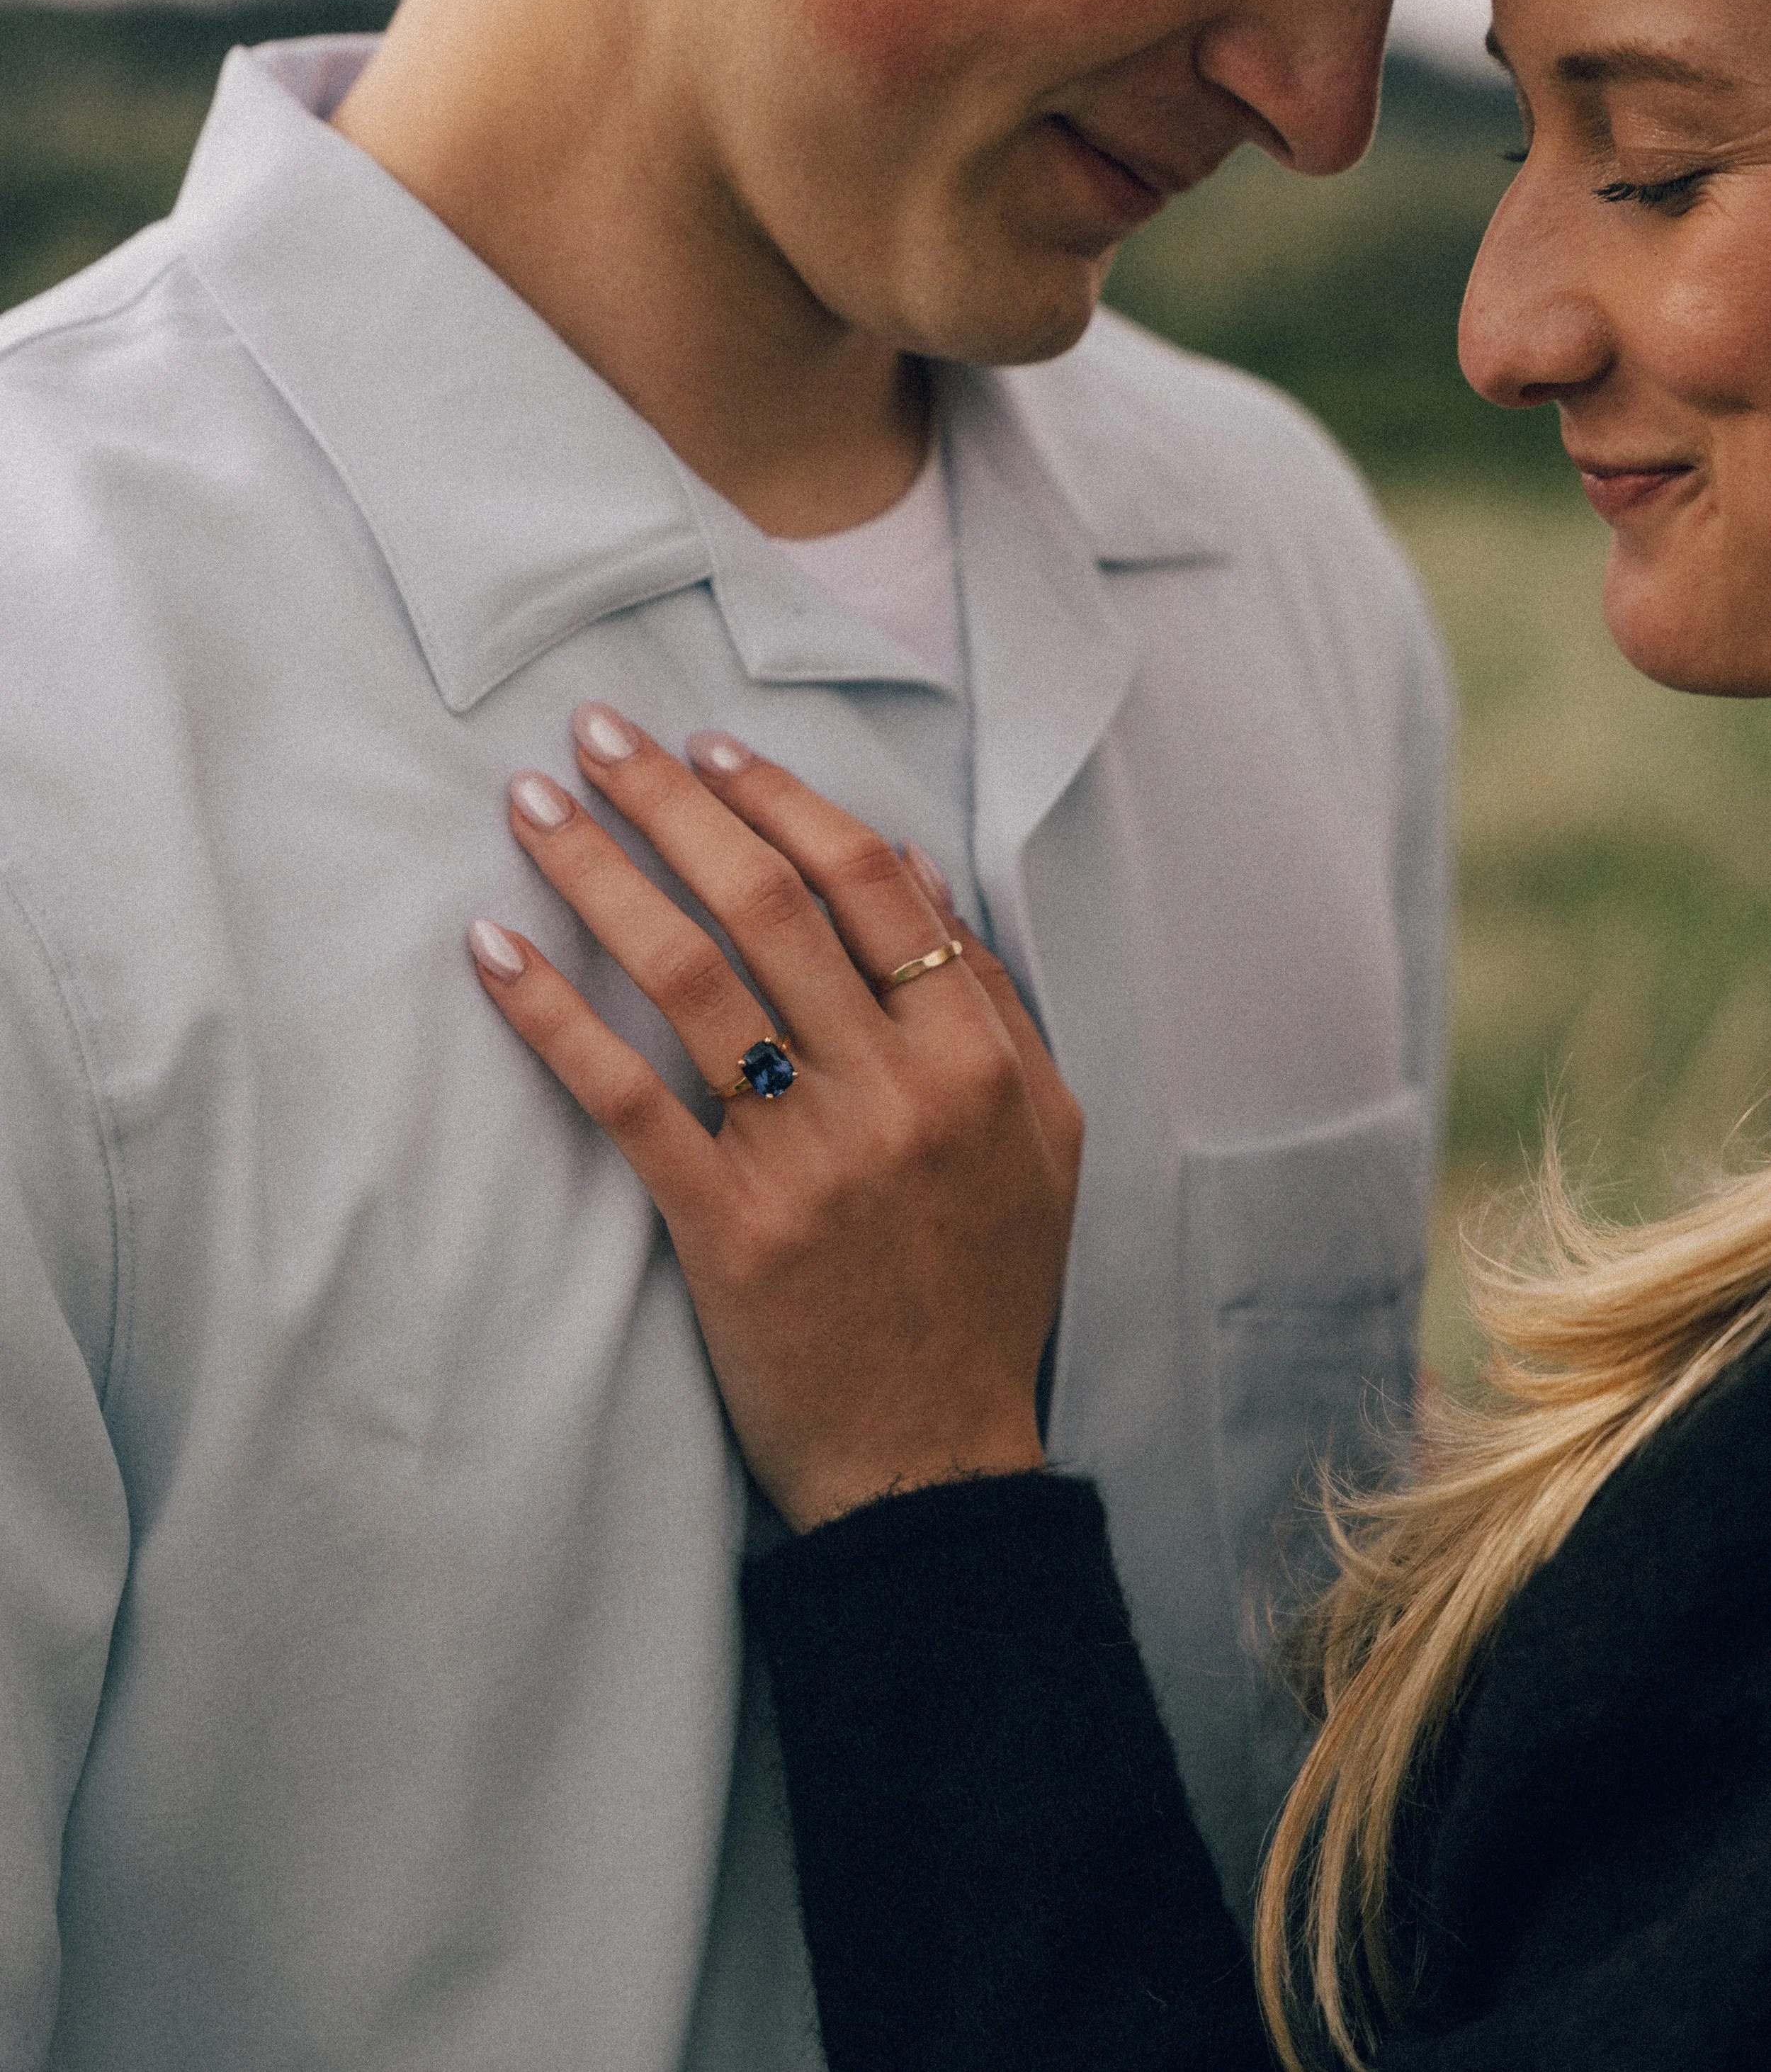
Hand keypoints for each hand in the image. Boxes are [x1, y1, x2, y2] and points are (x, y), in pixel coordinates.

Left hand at [468, 706, 1081, 1531]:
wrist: (934, 1461)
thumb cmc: (984, 1292)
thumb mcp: (1039, 1136)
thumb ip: (987, 999)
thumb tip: (912, 866)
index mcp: (973, 1059)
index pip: (870, 888)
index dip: (783, 802)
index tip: (710, 748)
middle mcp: (896, 1092)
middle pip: (770, 907)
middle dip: (675, 804)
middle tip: (597, 732)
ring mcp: (809, 1160)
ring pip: (694, 979)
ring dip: (605, 877)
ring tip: (533, 805)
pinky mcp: (726, 1230)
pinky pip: (627, 1098)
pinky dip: (556, 1017)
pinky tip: (495, 951)